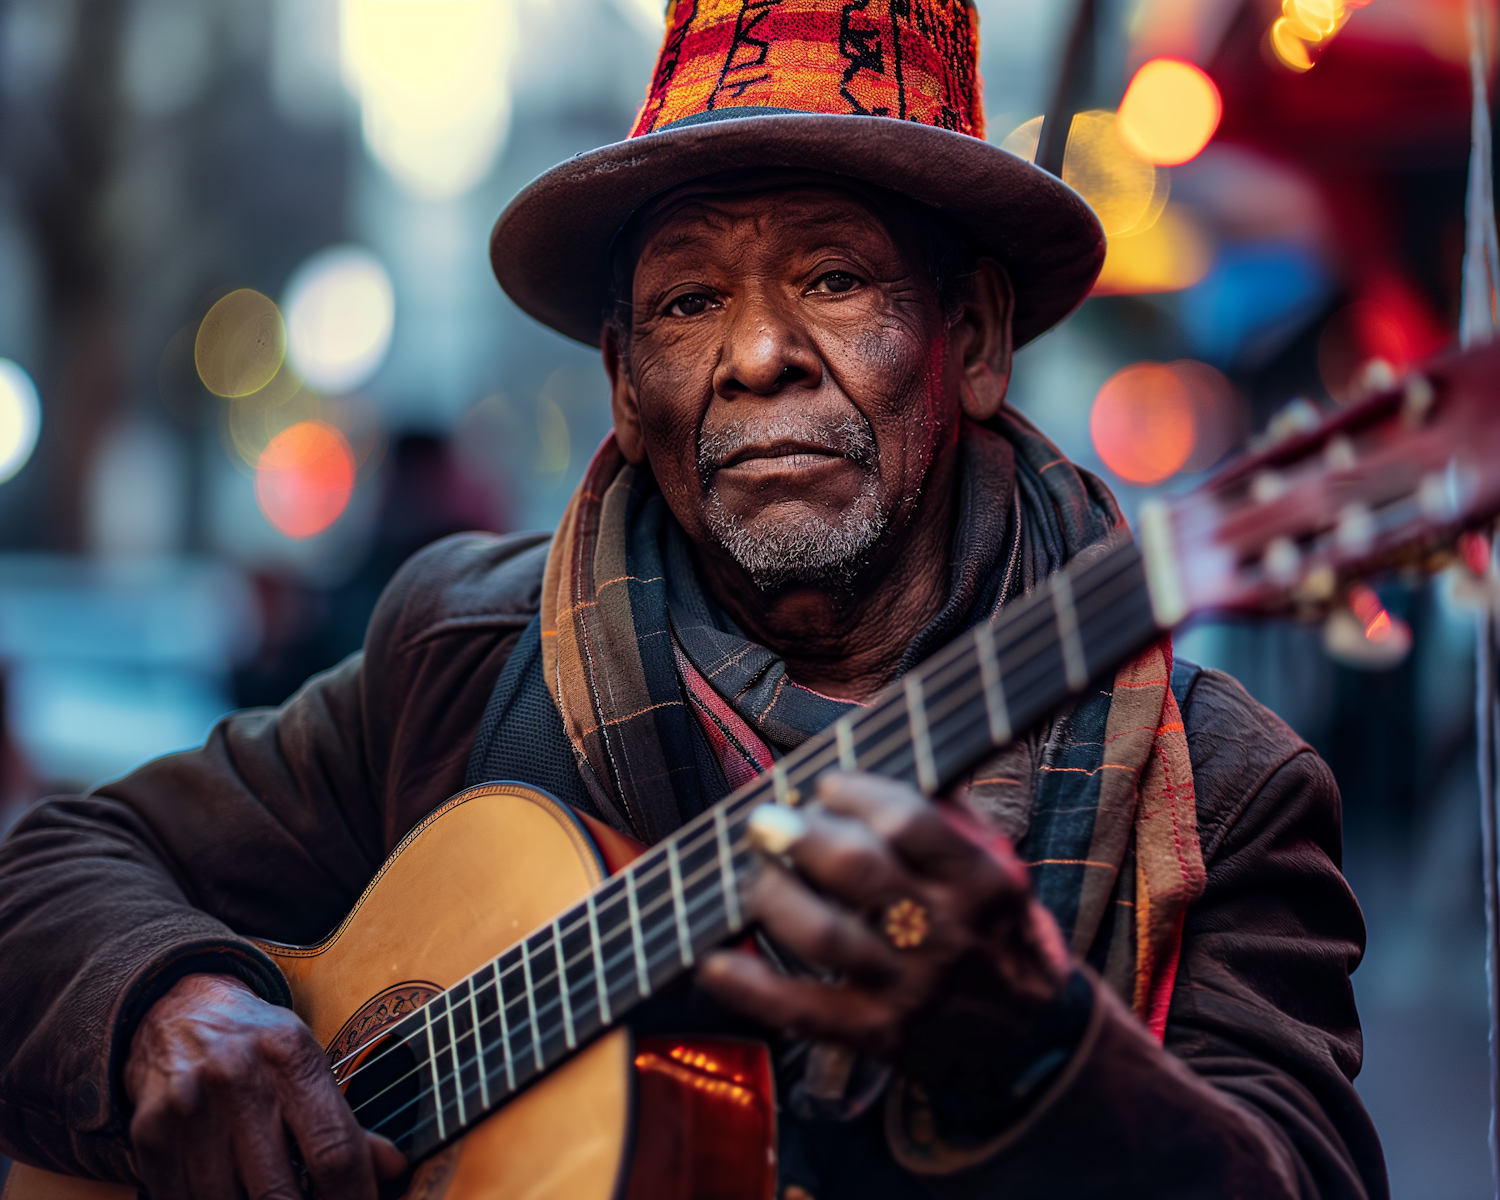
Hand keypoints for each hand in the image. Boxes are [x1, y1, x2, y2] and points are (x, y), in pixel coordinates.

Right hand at [124, 974, 405, 1199]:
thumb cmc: (258, 1045)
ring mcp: (187, 1112)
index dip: (354, 1198)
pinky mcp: (149, 1139)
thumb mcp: (307, 1062)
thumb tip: (394, 1167)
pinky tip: (236, 1193)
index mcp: (289, 1054)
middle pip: (279, 1193)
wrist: (177, 1013)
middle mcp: (236, 1079)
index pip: (334, 1149)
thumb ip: (347, 1120)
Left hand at [697, 773, 1072, 1083]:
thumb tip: (884, 749)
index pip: (911, 821)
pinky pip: (802, 1011)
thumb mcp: (995, 863)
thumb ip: (946, 811)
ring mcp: (909, 988)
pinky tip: (713, 961)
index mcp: (980, 879)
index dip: (856, 793)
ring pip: (824, 935)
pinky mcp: (877, 1034)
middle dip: (799, 835)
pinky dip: (750, 987)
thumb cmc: (997, 929)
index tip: (827, 785)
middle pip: (858, 871)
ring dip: (773, 894)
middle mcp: (945, 932)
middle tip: (765, 820)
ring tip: (755, 874)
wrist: (1035, 1037)